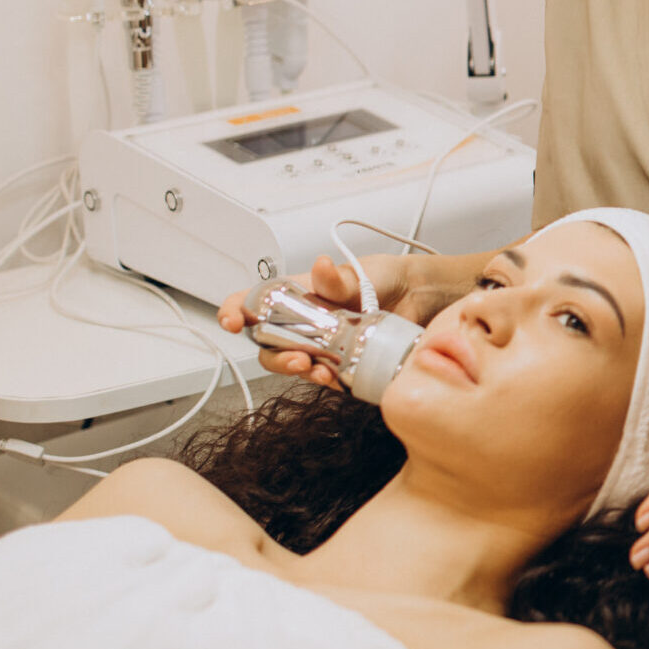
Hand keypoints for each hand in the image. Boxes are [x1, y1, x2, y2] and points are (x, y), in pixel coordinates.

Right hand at [216, 253, 417, 388]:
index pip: (252, 303)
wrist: (417, 297)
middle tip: (296, 358)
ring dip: (300, 372)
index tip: (231, 321)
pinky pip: (322, 378)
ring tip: (319, 372)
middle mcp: (302, 323)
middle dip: (275, 357)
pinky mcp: (339, 364)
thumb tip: (322, 267)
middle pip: (268, 345)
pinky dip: (325, 382)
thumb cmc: (382, 279)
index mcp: (297, 296)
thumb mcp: (359, 274)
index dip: (234, 311)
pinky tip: (336, 379)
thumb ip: (336, 277)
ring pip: (292, 364)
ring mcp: (319, 345)